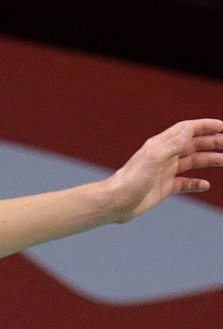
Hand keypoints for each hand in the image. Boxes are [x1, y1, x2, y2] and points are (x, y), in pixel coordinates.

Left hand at [106, 118, 222, 222]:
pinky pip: (184, 183)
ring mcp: (165, 172)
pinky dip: (196, 183)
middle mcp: (164, 156)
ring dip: (209, 160)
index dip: (205, 126)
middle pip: (193, 145)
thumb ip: (173, 143)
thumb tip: (189, 129)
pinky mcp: (164, 188)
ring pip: (192, 162)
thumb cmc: (131, 180)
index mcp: (161, 145)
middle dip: (212, 143)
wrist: (116, 202)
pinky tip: (205, 185)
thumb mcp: (154, 158)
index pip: (187, 130)